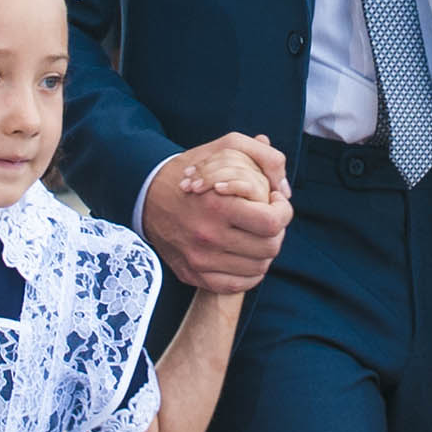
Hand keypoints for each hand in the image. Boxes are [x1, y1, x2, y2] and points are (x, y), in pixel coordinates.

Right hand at [142, 134, 294, 292]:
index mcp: (217, 205)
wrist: (146, 195)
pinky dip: (249, 272)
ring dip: (265, 250)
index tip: (275, 201)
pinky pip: (237, 284)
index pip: (272, 222)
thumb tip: (285, 188)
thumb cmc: (193, 169)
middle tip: (267, 217)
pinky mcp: (193, 274)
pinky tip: (245, 253)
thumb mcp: (227, 146)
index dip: (284, 211)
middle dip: (277, 230)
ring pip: (259, 268)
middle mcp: (207, 237)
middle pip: (270, 247)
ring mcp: (199, 261)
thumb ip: (265, 158)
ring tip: (255, 233)